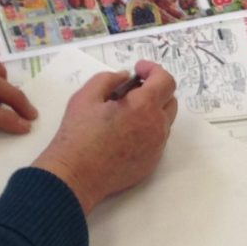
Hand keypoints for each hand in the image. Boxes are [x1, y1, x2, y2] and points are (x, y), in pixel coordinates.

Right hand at [32, 61, 177, 214]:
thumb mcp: (86, 96)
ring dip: (152, 111)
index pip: (166, 81)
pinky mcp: (152, 163)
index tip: (138, 70)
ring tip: (126, 113)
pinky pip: (157, 140)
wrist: (76, 175)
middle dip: (155, 90)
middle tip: (131, 91)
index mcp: (144, 107)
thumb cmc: (78, 135)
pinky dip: (147, 130)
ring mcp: (157, 147)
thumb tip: (125, 77)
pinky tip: (124, 133)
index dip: (153, 70)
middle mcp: (157, 127)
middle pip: (170, 101)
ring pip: (164, 121)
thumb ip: (109, 79)